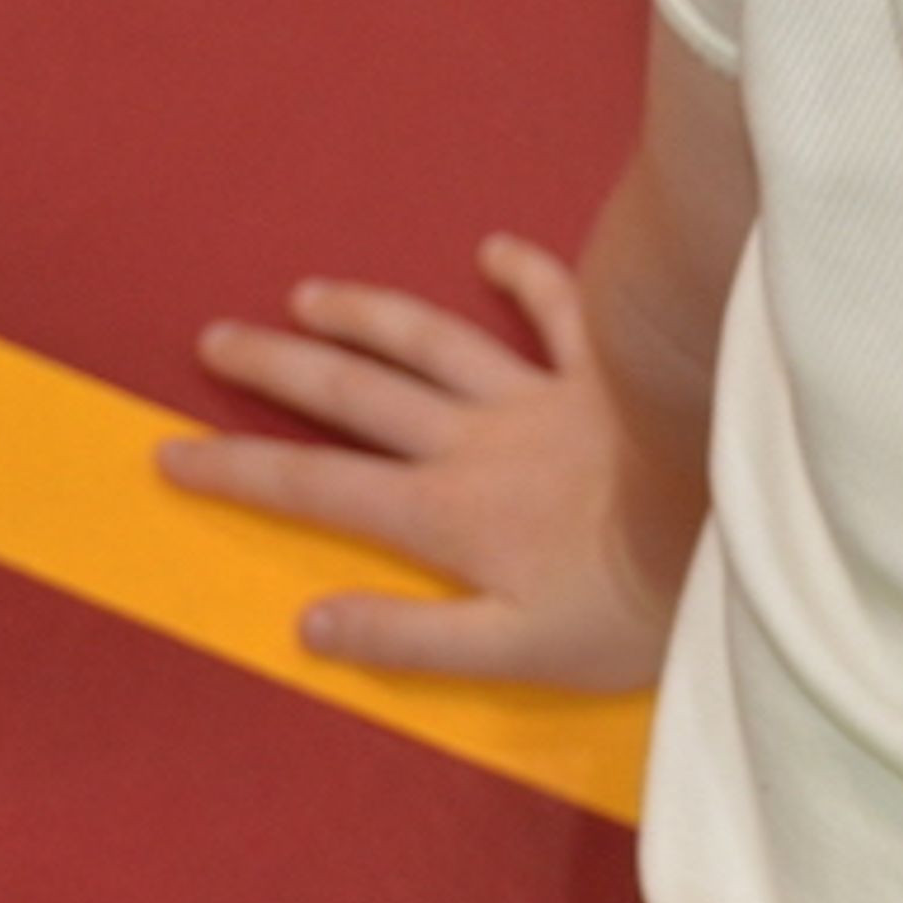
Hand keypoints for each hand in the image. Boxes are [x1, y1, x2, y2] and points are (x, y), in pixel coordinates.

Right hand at [158, 235, 682, 690]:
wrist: (732, 524)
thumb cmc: (635, 601)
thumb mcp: (514, 653)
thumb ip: (409, 637)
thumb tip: (309, 620)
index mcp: (448, 513)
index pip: (316, 487)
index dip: (238, 469)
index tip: (170, 451)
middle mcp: (479, 439)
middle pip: (357, 393)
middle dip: (279, 366)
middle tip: (216, 337)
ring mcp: (543, 392)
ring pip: (434, 341)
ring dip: (368, 314)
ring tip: (310, 294)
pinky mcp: (610, 365)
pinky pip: (560, 308)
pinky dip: (526, 274)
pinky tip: (495, 248)